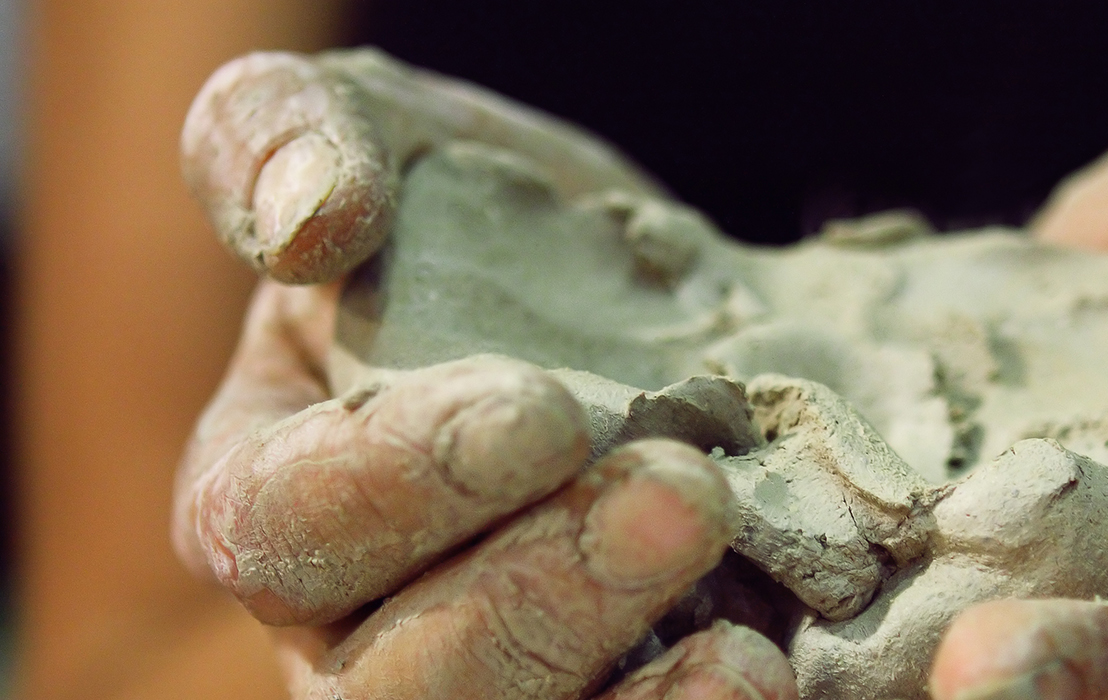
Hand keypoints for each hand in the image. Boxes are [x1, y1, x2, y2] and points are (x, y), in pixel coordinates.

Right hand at [173, 49, 796, 697]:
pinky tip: (769, 675)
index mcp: (266, 490)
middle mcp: (356, 627)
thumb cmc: (488, 219)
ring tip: (742, 652)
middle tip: (681, 496)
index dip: (399, 486)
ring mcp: (491, 683)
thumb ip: (298, 132)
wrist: (648, 302)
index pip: (275, 529)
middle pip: (389, 689)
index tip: (542, 412)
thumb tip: (307, 218)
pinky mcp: (609, 693)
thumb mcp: (389, 134)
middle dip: (536, 603)